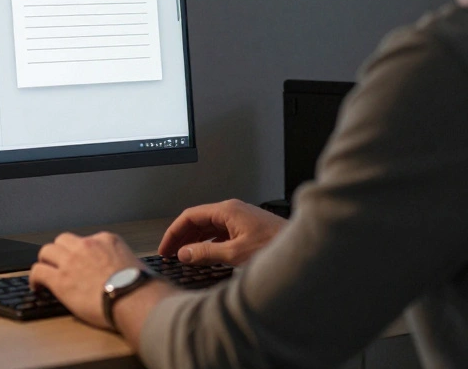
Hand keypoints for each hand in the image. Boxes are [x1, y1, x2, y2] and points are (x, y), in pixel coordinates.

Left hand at [29, 231, 145, 329]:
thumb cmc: (139, 287)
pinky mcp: (60, 279)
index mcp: (106, 240)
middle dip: (59, 252)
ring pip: (46, 251)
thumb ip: (123, 262)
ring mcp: (71, 260)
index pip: (86, 240)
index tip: (80, 264)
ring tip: (46, 274)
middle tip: (58, 265)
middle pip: (63, 240)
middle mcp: (87, 245)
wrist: (133, 298)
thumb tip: (123, 273)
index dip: (80, 253)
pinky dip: (35, 279)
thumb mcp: (135, 263)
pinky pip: (38, 271)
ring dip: (46, 262)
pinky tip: (38, 288)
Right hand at [157, 198, 286, 265]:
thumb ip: (206, 253)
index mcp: (227, 210)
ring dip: (195, 241)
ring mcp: (241, 220)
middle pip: (198, 221)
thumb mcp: (235, 254)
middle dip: (182, 237)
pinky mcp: (248, 230)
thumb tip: (185, 253)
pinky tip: (206, 256)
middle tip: (170, 254)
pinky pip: (220, 234)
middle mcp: (233, 211)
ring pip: (209, 228)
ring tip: (184, 257)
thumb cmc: (275, 246)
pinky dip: (209, 244)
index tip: (165, 247)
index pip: (190, 216)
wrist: (302, 249)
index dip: (174, 232)